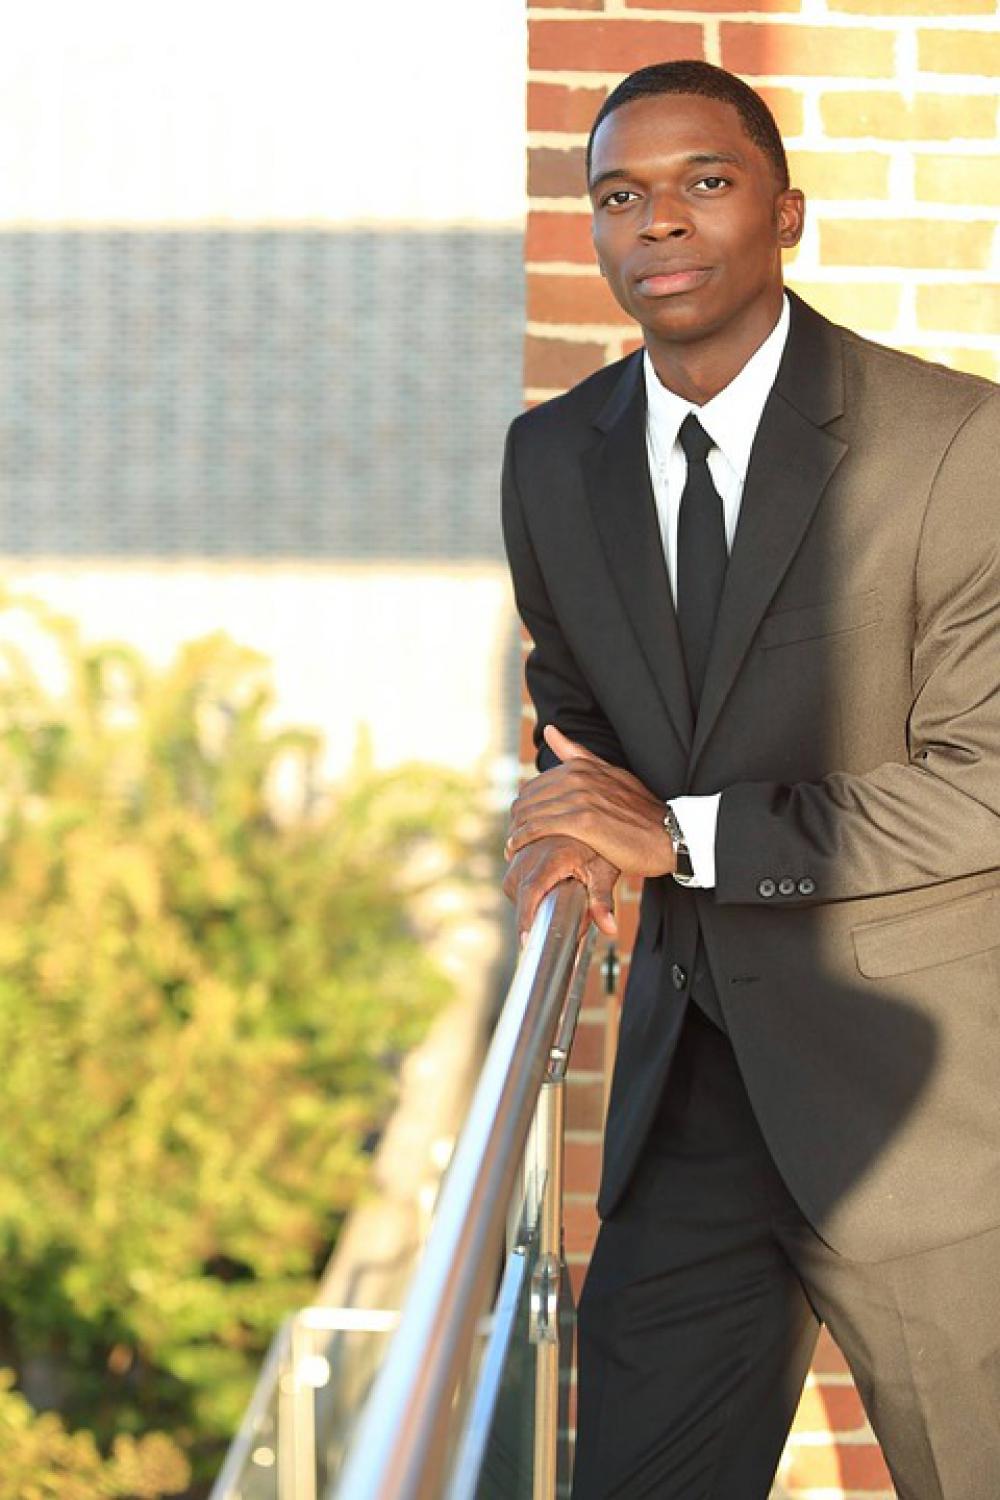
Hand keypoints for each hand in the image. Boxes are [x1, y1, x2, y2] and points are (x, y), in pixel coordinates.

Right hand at [502, 833, 619, 940]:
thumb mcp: (604, 872)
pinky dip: (521, 883)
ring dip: (523, 897)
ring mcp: (523, 846)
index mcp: (553, 858)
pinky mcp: (520, 844)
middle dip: (526, 912)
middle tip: (540, 929)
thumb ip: (602, 901)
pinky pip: (513, 870)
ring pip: (512, 881)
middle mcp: (533, 850)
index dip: (525, 917)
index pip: (531, 891)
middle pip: (516, 889)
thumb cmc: (598, 845)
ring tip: (544, 904)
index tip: (526, 941)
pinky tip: (540, 887)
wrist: (590, 814)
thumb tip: (609, 929)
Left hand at [506, 726, 675, 877]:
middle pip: (528, 798)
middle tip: (512, 838)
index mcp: (583, 767)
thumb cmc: (642, 811)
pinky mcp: (584, 822)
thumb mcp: (612, 774)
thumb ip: (579, 754)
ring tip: (510, 847)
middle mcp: (579, 778)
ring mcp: (581, 798)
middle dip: (516, 819)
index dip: (524, 806)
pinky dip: (522, 839)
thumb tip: (552, 730)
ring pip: (531, 813)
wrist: (671, 835)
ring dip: (515, 831)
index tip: (521, 822)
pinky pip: (539, 828)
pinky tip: (515, 849)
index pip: (535, 785)